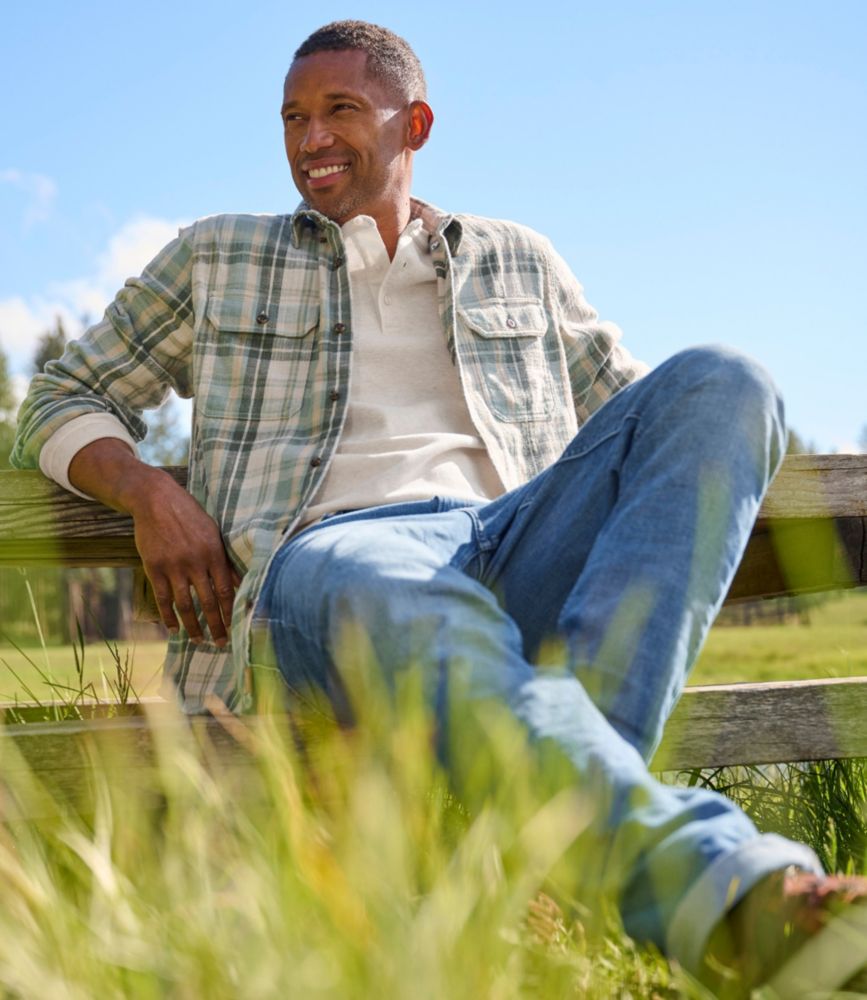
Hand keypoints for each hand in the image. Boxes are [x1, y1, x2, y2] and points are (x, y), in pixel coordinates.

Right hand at [69, 439, 241, 644]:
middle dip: (216, 626)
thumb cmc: (190, 515)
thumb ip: (225, 558)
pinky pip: (162, 598)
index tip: (237, 627)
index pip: (226, 590)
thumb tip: (241, 581)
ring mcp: (173, 566)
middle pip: (208, 602)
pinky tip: (173, 629)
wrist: (156, 500)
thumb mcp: (213, 532)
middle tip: (221, 643)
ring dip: (193, 626)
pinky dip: (168, 616)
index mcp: (214, 553)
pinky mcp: (154, 568)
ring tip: (199, 640)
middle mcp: (195, 562)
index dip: (231, 612)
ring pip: (185, 604)